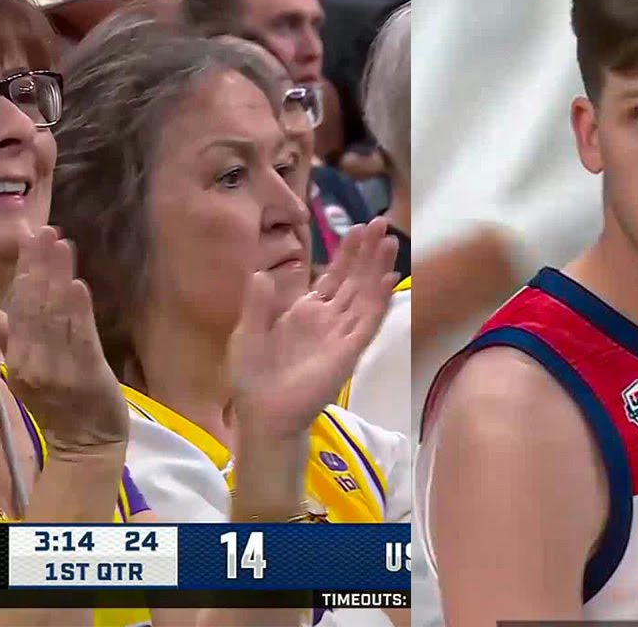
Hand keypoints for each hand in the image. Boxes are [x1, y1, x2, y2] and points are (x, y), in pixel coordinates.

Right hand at [0, 226, 127, 456]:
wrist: (85, 444)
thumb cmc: (57, 404)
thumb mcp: (24, 370)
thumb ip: (5, 337)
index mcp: (16, 359)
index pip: (17, 306)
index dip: (24, 270)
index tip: (29, 235)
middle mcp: (31, 363)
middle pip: (34, 306)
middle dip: (38, 266)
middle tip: (43, 229)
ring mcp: (58, 370)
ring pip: (55, 317)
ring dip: (58, 278)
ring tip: (60, 244)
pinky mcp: (86, 376)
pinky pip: (79, 338)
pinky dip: (77, 311)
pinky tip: (77, 284)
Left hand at [230, 217, 398, 439]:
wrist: (263, 414)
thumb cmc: (255, 378)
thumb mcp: (247, 333)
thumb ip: (258, 304)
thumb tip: (262, 272)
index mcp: (306, 313)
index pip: (333, 277)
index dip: (347, 254)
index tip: (360, 228)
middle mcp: (328, 320)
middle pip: (354, 280)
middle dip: (368, 252)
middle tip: (383, 222)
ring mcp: (341, 335)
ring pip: (364, 295)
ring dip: (377, 268)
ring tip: (390, 241)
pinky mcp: (348, 351)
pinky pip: (367, 322)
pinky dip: (379, 300)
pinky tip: (390, 279)